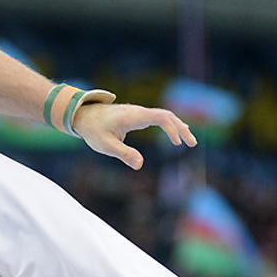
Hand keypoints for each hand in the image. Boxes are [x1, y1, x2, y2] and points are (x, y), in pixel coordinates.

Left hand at [72, 103, 196, 169]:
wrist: (83, 115)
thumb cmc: (93, 130)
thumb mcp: (105, 145)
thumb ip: (123, 154)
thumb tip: (140, 165)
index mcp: (133, 116)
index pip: (160, 117)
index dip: (172, 129)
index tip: (177, 143)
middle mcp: (139, 111)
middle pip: (167, 115)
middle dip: (181, 128)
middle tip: (193, 143)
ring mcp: (139, 112)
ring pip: (164, 115)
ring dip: (178, 126)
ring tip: (190, 141)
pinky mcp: (137, 116)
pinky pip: (158, 118)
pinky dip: (170, 125)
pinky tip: (176, 134)